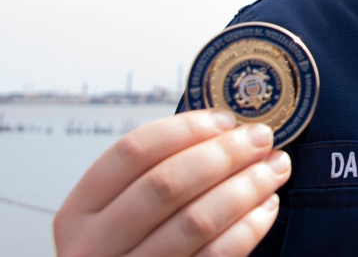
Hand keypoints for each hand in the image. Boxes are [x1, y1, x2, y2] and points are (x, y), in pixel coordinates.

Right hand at [54, 109, 290, 255]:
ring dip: (246, 187)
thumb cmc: (130, 251)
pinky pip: (216, 255)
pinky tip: (266, 207)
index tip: (226, 120)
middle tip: (260, 139)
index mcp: (79, 213)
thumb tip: (227, 131)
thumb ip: (158, 175)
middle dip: (224, 154)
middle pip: (166, 183)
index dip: (185, 129)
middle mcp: (94, 246)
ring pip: (196, 221)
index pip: (132, 152)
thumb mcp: (120, 215)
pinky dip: (248, 227)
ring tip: (274, 168)